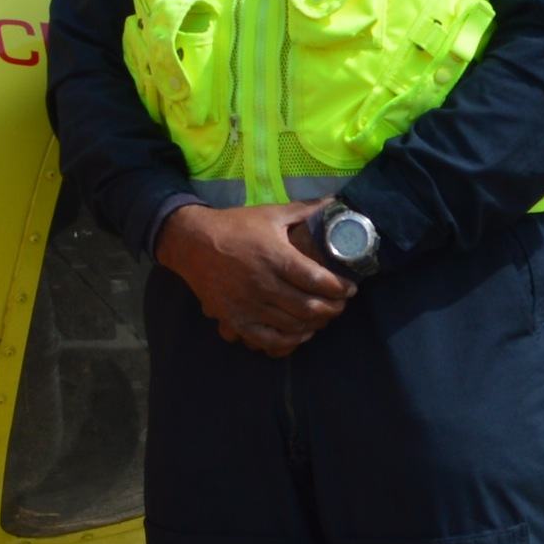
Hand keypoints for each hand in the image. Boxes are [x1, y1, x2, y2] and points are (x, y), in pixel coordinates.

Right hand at [157, 202, 355, 356]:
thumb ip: (304, 210)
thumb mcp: (270, 214)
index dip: (340, 288)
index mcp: (275, 256)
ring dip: (316, 323)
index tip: (350, 287)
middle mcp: (264, 284)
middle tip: (341, 304)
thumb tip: (335, 202)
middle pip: (309, 306)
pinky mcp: (236, 320)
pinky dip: (291, 341)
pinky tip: (302, 332)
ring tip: (325, 315)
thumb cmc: (235, 226)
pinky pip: (269, 340)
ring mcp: (249, 305)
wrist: (192, 243)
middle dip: (333, 308)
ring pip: (293, 325)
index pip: (317, 280)